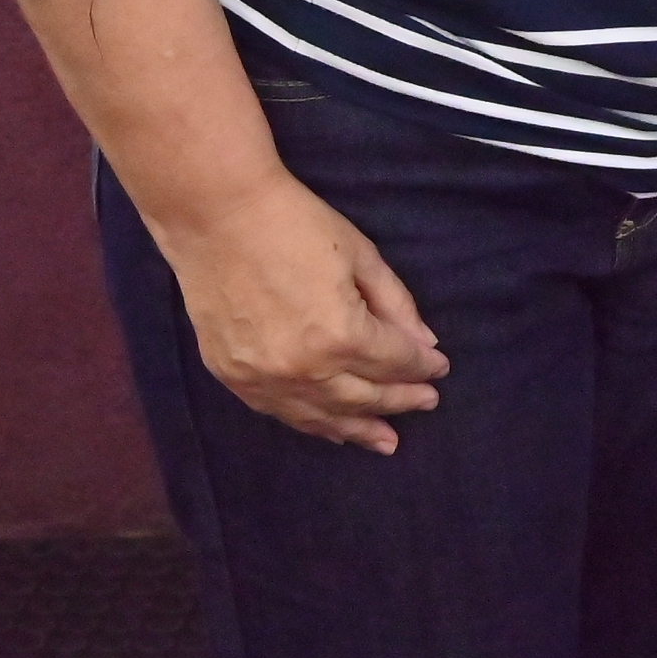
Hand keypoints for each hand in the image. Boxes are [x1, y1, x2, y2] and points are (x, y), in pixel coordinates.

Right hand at [151, 175, 449, 454]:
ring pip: (322, 416)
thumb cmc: (295, 225)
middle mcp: (303, 369)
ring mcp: (263, 379)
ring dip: (358, 429)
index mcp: (340, 335)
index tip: (440, 367)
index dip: (422, 366)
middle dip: (401, 400)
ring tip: (386, 441)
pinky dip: (311, 423)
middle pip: (364, 396)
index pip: (394, 362)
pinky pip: (280, 413)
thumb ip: (396, 305)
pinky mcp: (233, 377)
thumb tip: (424, 344)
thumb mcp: (361, 256)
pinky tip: (331, 431)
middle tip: (427, 403)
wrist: (216, 217)